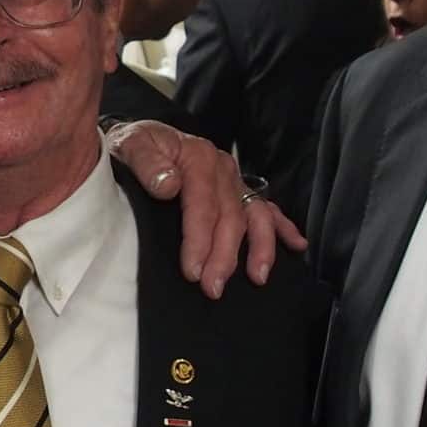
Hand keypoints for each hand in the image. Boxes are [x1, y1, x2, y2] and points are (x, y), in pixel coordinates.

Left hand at [105, 122, 306, 295]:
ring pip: (255, 215)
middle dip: (225, 256)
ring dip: (260, 247)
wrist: (138, 138)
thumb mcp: (130, 145)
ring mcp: (234, 179)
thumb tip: (169, 185)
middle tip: (213, 288)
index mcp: (198, 156)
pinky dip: (282, 227)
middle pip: (231, 216)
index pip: (203, 204)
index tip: (193, 271)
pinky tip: (296, 246)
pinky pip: (266, 208)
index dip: (200, 240)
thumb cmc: (133, 146)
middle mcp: (222, 167)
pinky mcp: (238, 188)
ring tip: (257, 277)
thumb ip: (147, 163)